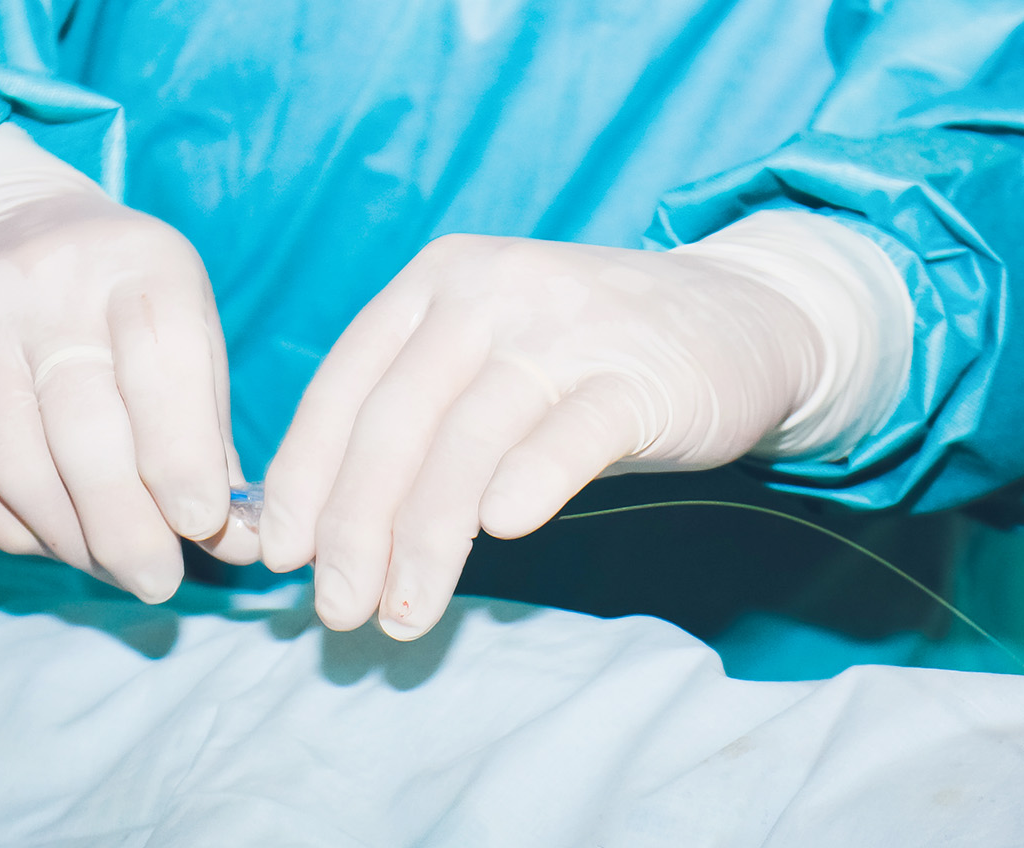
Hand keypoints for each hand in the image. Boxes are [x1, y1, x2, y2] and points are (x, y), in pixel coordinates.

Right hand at [0, 194, 253, 601]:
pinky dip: (14, 528)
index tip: (201, 525)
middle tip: (158, 581)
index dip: (183, 456)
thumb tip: (239, 544)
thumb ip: (210, 437)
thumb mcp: (185, 337)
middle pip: (85, 432)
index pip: (164, 366)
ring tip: (111, 565)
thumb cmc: (120, 306)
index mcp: (139, 264)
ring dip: (73, 540)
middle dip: (127, 528)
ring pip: (21, 469)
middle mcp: (47, 278)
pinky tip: (53, 539)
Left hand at [260, 234, 827, 638]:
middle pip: (396, 421)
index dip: (303, 476)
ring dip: (426, 540)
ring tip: (405, 613)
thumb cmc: (589, 359)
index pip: (344, 385)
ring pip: (469, 440)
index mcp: (435, 283)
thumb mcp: (488, 358)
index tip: (282, 555)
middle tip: (337, 609)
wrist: (741, 318)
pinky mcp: (640, 376)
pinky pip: (570, 435)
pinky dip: (529, 483)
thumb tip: (322, 529)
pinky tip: (502, 534)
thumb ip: (415, 418)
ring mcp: (567, 328)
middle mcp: (490, 291)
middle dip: (354, 527)